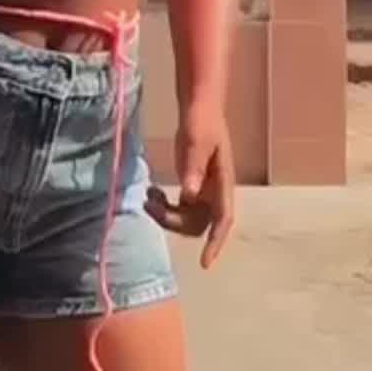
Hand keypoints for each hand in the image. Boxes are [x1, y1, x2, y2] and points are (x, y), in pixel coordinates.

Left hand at [146, 105, 234, 268]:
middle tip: (149, 203)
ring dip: (167, 216)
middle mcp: (215, 192)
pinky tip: (152, 193)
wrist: (199, 107)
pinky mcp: (193, 186)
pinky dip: (165, 207)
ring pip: (188, 219)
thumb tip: (188, 196)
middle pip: (199, 224)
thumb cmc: (202, 120)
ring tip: (147, 197)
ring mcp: (204, 191)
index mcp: (223, 182)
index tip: (205, 263)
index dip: (216, 242)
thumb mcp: (196, 139)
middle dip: (174, 222)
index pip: (224, 219)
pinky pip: (180, 209)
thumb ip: (193, 166)